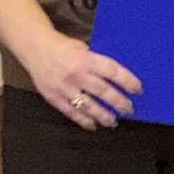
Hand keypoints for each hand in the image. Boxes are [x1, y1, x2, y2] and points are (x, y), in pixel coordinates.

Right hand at [18, 30, 142, 129]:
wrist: (35, 48)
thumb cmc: (64, 47)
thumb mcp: (84, 48)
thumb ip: (97, 62)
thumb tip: (118, 77)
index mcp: (86, 59)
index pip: (112, 71)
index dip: (127, 81)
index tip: (138, 89)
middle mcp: (76, 74)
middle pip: (103, 91)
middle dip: (119, 102)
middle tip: (129, 109)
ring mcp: (64, 88)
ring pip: (88, 106)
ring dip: (103, 116)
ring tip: (113, 121)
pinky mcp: (54, 98)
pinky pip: (71, 113)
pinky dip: (84, 121)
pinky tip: (94, 125)